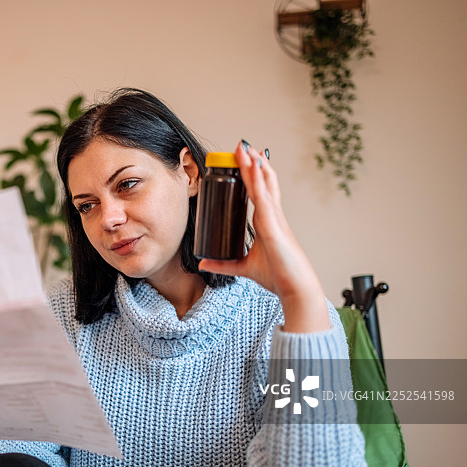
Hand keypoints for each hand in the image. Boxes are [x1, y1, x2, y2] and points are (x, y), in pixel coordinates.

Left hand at [198, 142, 329, 332]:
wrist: (294, 289)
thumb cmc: (278, 276)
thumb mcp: (243, 268)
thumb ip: (223, 264)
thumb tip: (203, 263)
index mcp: (268, 222)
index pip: (260, 192)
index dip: (253, 175)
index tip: (244, 160)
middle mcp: (272, 216)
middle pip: (263, 182)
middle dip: (253, 163)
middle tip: (243, 146)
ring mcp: (274, 219)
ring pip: (263, 185)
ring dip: (254, 165)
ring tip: (245, 148)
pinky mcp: (273, 226)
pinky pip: (263, 198)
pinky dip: (258, 182)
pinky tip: (253, 168)